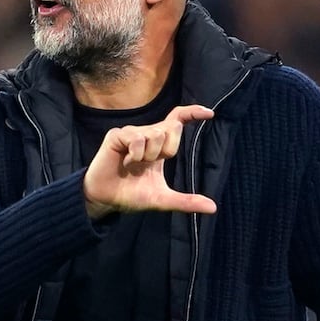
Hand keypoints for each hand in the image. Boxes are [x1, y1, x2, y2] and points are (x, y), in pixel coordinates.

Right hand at [82, 104, 216, 217]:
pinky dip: (135, 155)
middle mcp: (147, 134)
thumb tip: (213, 208)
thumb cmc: (132, 195)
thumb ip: (186, 201)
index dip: (193, 113)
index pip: (177, 121)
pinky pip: (137, 138)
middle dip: (167, 150)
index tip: (210, 114)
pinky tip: (125, 163)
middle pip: (172, 128)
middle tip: (149, 164)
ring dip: (148, 156)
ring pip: (156, 134)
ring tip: (134, 165)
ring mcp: (132, 133)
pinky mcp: (117, 135)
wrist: (106, 199)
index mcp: (160, 145)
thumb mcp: (162, 199)